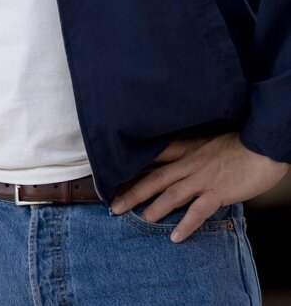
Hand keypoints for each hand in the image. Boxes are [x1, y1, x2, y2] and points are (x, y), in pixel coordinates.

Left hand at [110, 132, 287, 242]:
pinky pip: (198, 210)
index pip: (156, 155)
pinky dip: (186, 224)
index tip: (117, 174)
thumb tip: (181, 159)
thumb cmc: (240, 142)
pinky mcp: (218, 191)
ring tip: (138, 222)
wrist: (262, 144)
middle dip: (134, 192)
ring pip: (171, 194)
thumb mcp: (210, 140)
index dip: (135, 165)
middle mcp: (190, 162)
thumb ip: (194, 149)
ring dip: (153, 209)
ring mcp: (203, 177)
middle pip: (156, 177)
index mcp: (189, 147)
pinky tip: (176, 237)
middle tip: (115, 205)